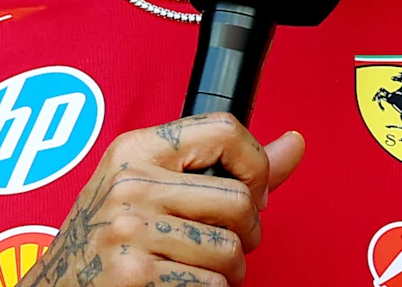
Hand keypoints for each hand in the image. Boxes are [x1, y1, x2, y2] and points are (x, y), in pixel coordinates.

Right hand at [26, 114, 300, 286]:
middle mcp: (130, 186)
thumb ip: (226, 167)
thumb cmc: (105, 240)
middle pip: (238, 201)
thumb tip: (296, 143)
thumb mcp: (149, 187)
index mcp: (135, 151)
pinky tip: (182, 286)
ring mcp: (130, 232)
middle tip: (227, 245)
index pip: (225, 130)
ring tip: (199, 269)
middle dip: (245, 233)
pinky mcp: (135, 277)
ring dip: (227, 272)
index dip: (256, 166)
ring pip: (229, 251)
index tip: (252, 192)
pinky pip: (210, 286)